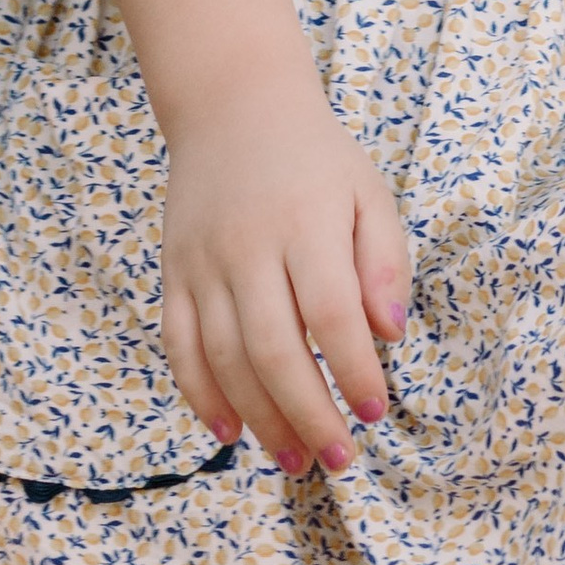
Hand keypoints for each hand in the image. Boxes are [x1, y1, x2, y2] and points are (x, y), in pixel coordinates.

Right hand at [160, 80, 412, 477]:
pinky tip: (230, 434)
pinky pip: (179, 346)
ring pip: (225, 359)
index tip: (375, 411)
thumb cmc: (315, 158)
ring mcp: (204, 262)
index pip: (330, 312)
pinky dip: (201, 397)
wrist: (233, 104)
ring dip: (261, 421)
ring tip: (295, 461)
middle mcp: (249, 245)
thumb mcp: (367, 191)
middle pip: (274, 349)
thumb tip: (390, 335)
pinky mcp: (173, 272)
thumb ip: (385, 260)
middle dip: (308, 416)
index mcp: (305, 222)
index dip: (353, 369)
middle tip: (339, 459)